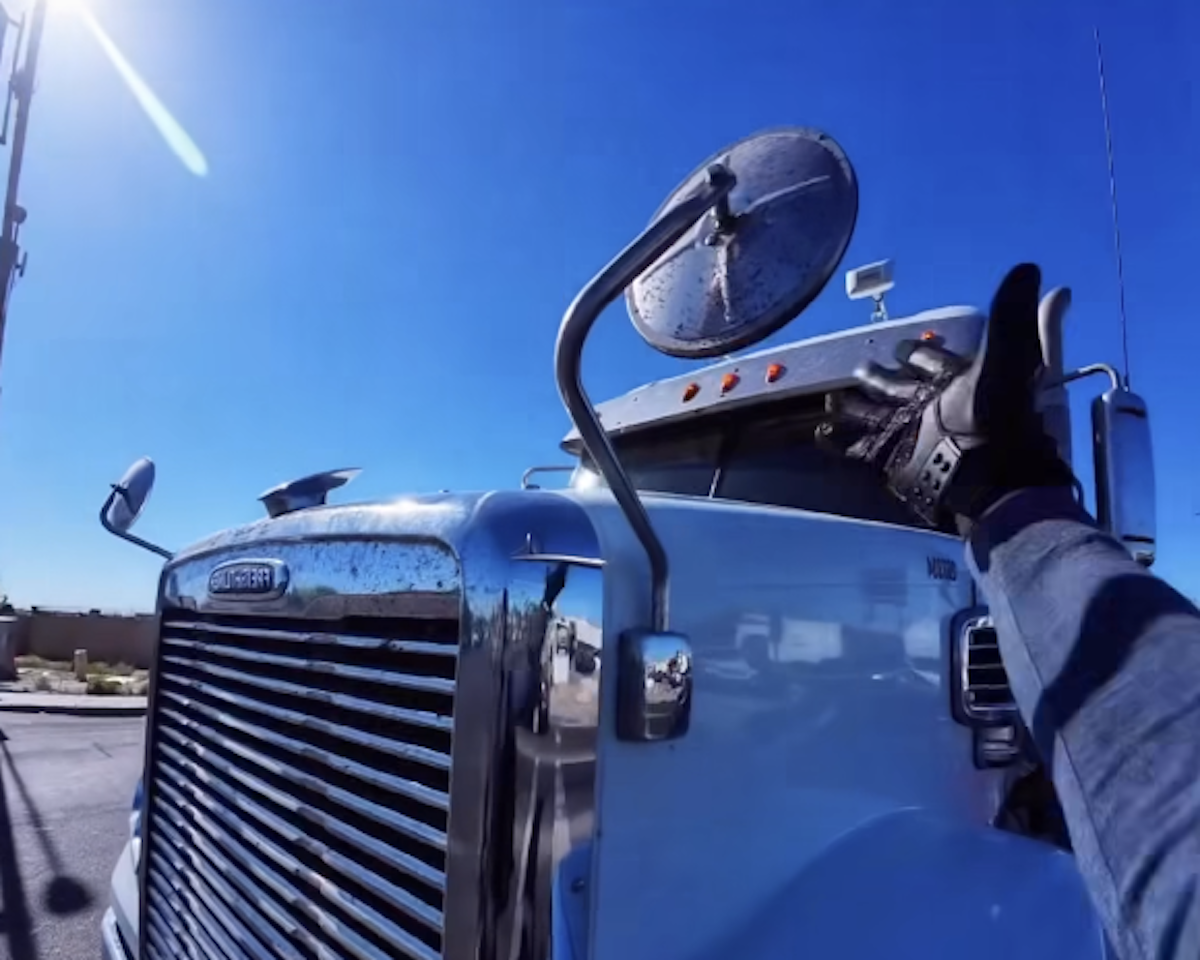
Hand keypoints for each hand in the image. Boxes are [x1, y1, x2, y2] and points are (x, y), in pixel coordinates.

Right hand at [817, 263, 1075, 531]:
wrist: (993, 479)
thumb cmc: (1004, 421)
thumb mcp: (1013, 360)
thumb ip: (1017, 319)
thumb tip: (1030, 269)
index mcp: (954, 383)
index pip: (929, 361)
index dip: (916, 352)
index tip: (901, 348)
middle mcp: (928, 405)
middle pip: (896, 387)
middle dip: (878, 377)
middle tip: (860, 368)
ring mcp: (907, 432)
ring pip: (872, 413)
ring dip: (854, 406)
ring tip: (832, 399)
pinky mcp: (891, 458)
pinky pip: (857, 447)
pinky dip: (837, 441)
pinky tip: (820, 433)